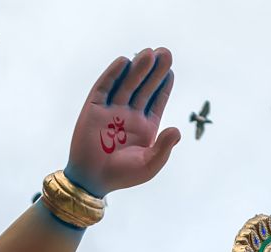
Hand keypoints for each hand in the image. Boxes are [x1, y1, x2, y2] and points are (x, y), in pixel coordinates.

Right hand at [64, 47, 180, 197]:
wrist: (93, 179)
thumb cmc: (123, 175)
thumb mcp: (150, 164)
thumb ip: (164, 147)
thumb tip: (178, 130)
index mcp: (146, 127)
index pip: (157, 101)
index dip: (164, 86)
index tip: (171, 71)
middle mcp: (130, 115)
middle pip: (144, 88)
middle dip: (155, 71)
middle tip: (165, 53)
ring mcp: (112, 110)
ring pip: (127, 84)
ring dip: (138, 69)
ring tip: (149, 53)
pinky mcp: (94, 108)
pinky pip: (105, 88)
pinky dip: (114, 74)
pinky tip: (124, 61)